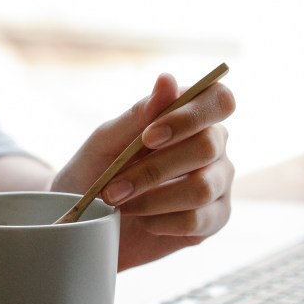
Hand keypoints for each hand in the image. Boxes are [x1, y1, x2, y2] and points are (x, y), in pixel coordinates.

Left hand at [53, 72, 235, 269]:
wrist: (85, 223)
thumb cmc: (95, 173)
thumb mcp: (106, 142)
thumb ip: (139, 114)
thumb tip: (168, 79)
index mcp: (192, 116)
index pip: (219, 100)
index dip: (189, 117)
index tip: (148, 137)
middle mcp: (214, 146)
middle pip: (207, 146)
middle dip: (154, 169)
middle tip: (114, 187)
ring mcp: (218, 183)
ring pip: (202, 187)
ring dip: (152, 199)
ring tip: (121, 204)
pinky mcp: (214, 219)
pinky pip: (196, 220)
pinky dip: (161, 222)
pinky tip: (144, 220)